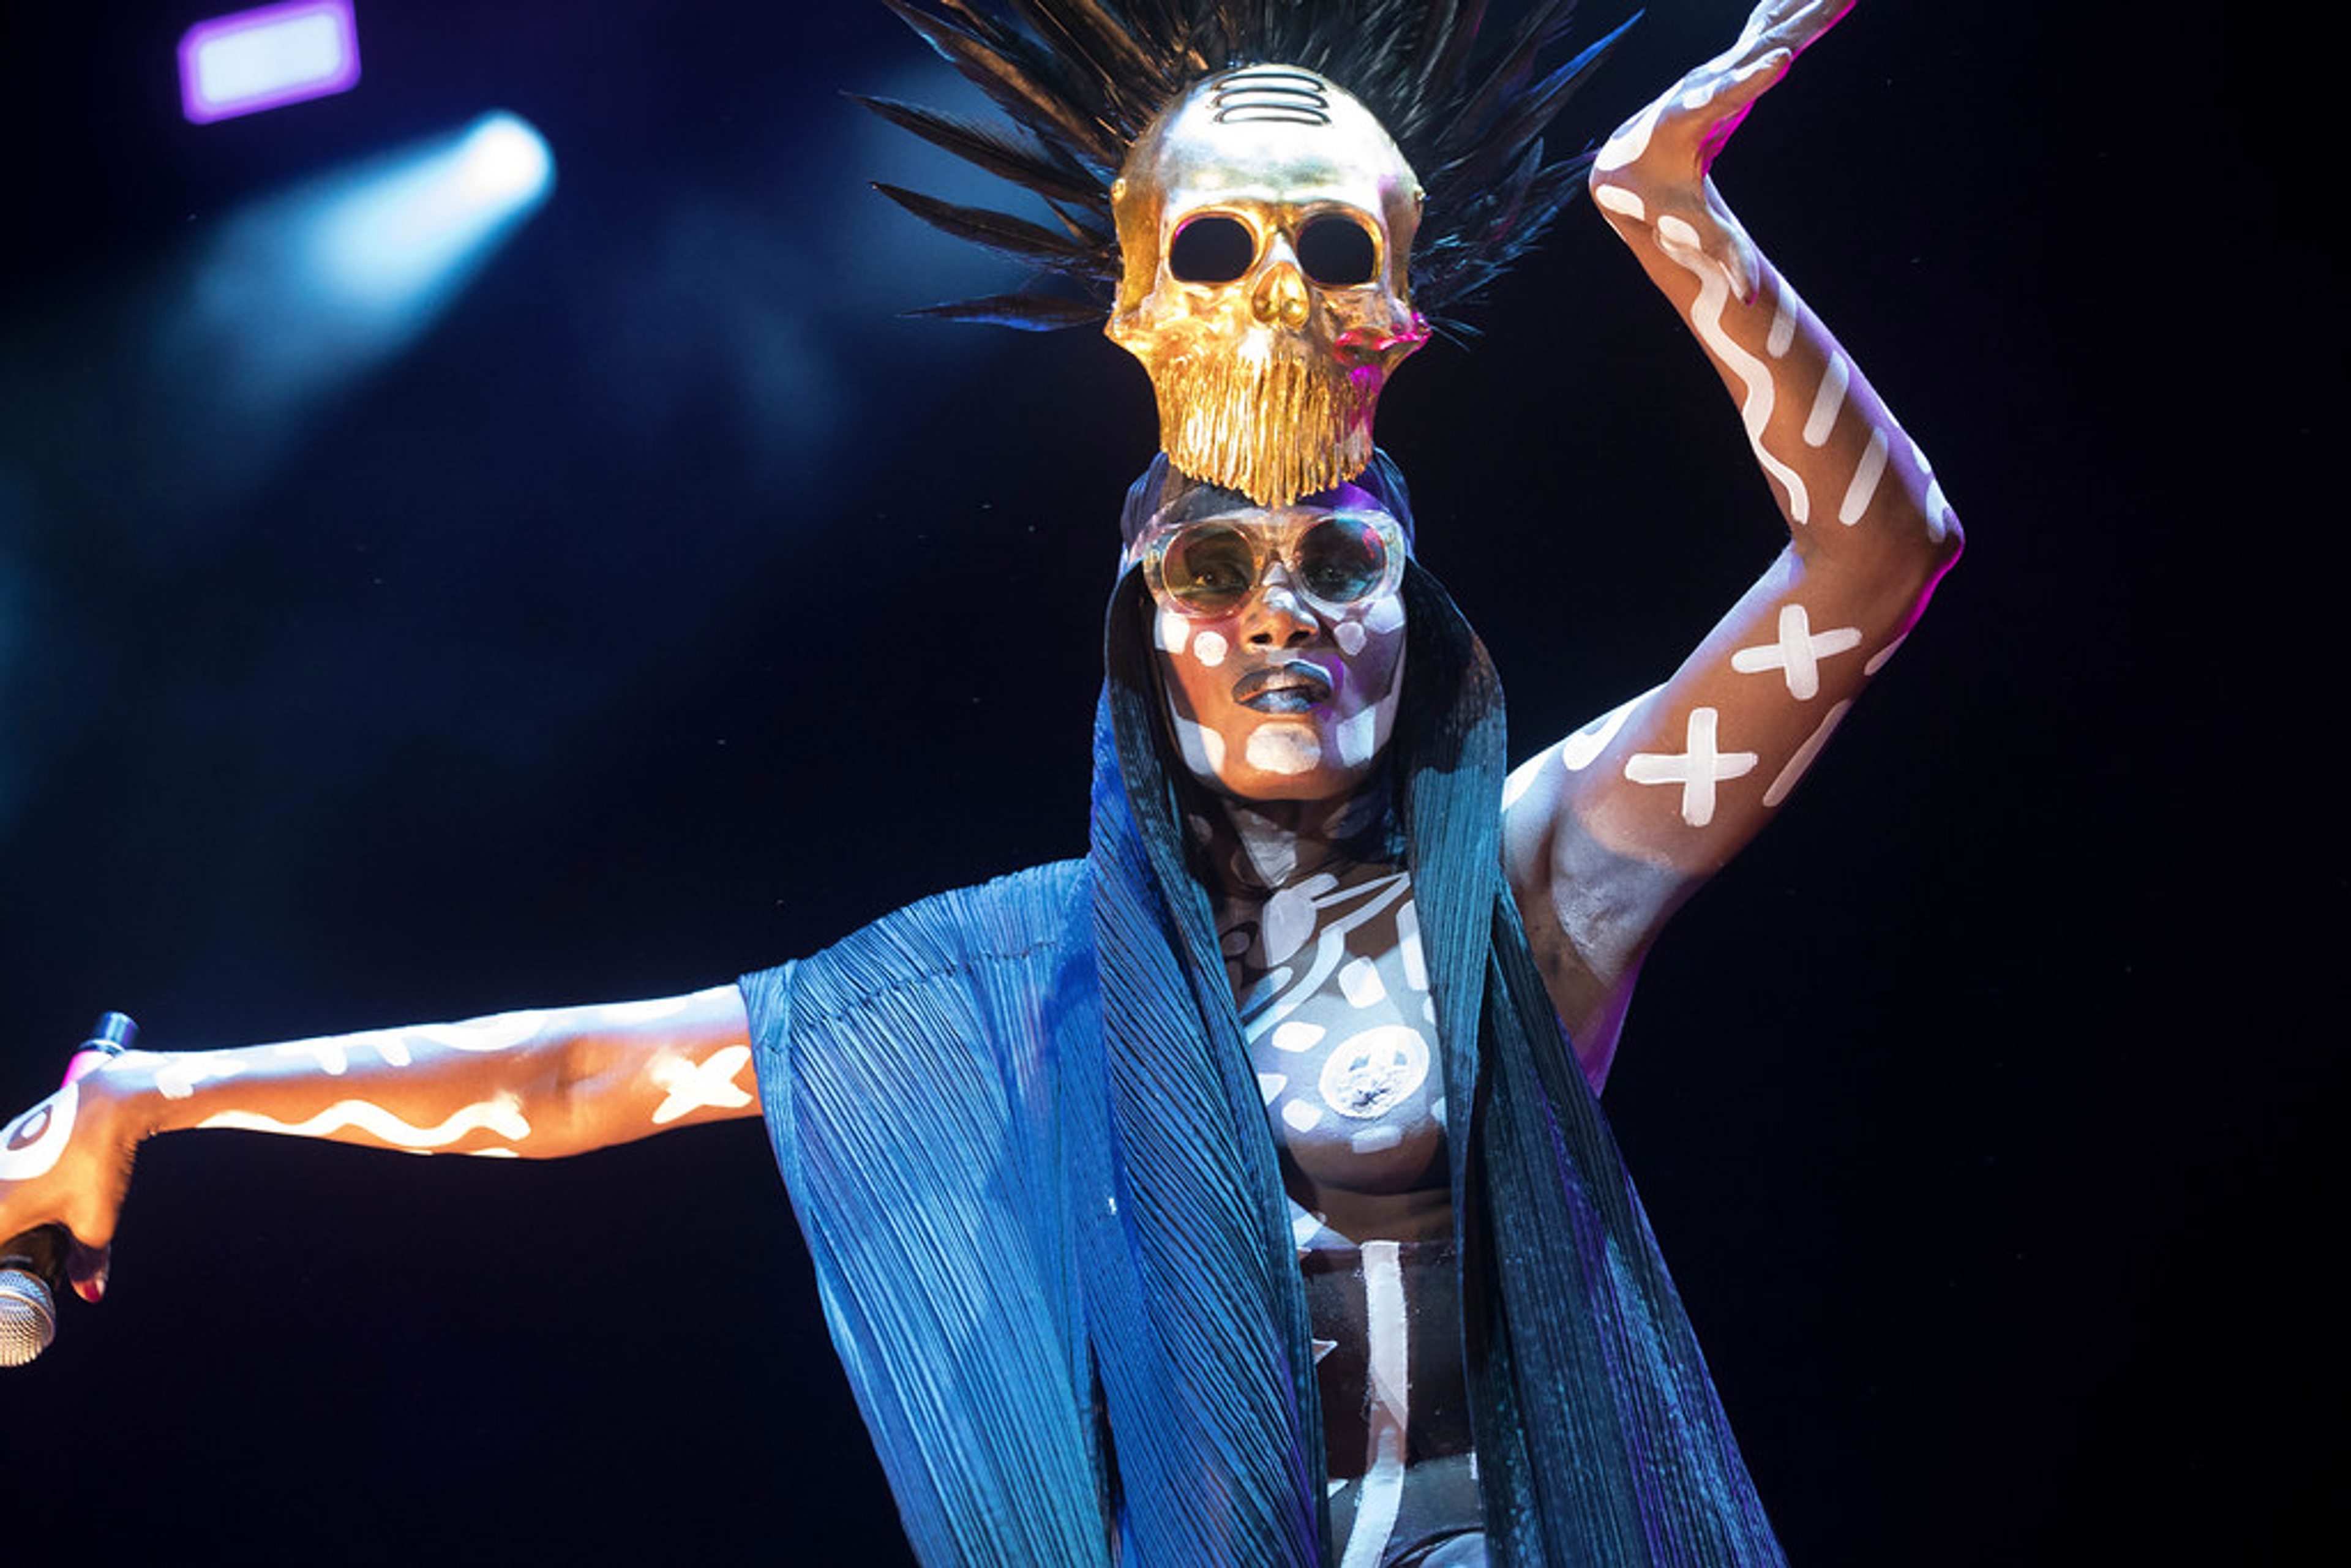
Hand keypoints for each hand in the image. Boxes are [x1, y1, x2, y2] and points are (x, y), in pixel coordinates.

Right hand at [0, 1054, 140, 1304]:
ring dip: (7, 1217)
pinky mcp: (3, 1142)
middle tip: (20, 1253)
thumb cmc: (99, 1163)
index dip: (3, 1274)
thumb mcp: (97, 1222)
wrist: (108, 1105)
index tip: (13, 1285)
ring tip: (23, 1232)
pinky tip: (29, 1197)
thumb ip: (88, 1262)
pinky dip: (7, 1195)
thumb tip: (90, 1290)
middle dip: (7, 1243)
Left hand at [1589, 0, 1853, 301]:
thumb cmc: (1656, 206)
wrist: (1626, 170)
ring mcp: (1720, 72)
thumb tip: (1746, 300)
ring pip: (1766, 32)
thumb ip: (1722, 260)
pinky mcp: (1736, 69)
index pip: (1718, 100)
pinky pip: (1770, 31)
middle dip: (1787, 28)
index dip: (1747, 80)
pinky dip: (1798, 9)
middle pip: (1750, 53)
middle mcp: (1700, 87)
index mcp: (1683, 125)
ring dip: (1805, 8)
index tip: (1778, 60)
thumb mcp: (1687, 233)